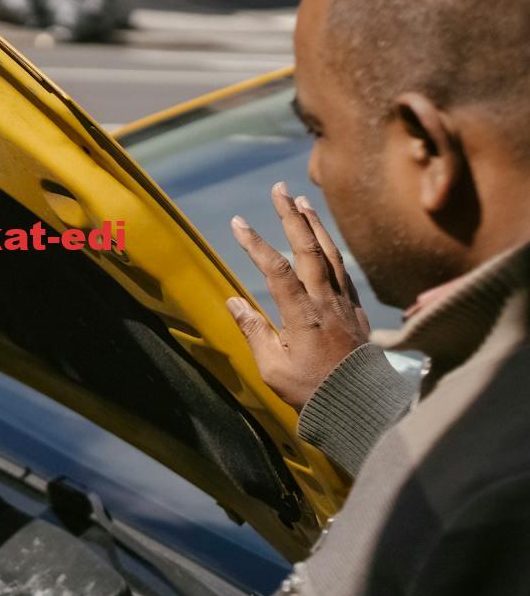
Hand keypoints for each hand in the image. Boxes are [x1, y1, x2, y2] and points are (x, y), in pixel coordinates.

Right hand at [227, 182, 371, 409]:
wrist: (361, 406)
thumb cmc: (312, 391)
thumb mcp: (274, 368)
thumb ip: (255, 331)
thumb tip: (234, 302)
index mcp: (303, 315)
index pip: (276, 269)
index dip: (256, 244)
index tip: (238, 223)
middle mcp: (327, 301)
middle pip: (309, 248)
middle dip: (291, 216)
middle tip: (279, 189)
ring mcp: (345, 303)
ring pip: (330, 254)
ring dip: (315, 224)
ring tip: (302, 201)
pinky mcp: (356, 310)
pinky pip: (343, 269)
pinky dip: (331, 247)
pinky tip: (324, 239)